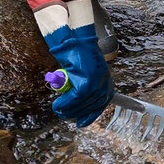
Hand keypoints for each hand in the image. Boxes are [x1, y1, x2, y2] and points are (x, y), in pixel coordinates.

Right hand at [35, 0, 113, 126]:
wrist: (75, 40)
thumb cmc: (77, 54)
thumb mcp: (84, 71)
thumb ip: (84, 85)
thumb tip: (76, 99)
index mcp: (106, 80)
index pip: (102, 103)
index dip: (91, 115)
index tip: (82, 123)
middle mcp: (104, 82)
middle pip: (91, 105)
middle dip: (76, 112)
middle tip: (64, 115)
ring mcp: (97, 82)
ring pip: (82, 103)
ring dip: (68, 109)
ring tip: (59, 110)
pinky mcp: (88, 81)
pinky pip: (76, 98)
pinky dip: (66, 104)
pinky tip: (58, 106)